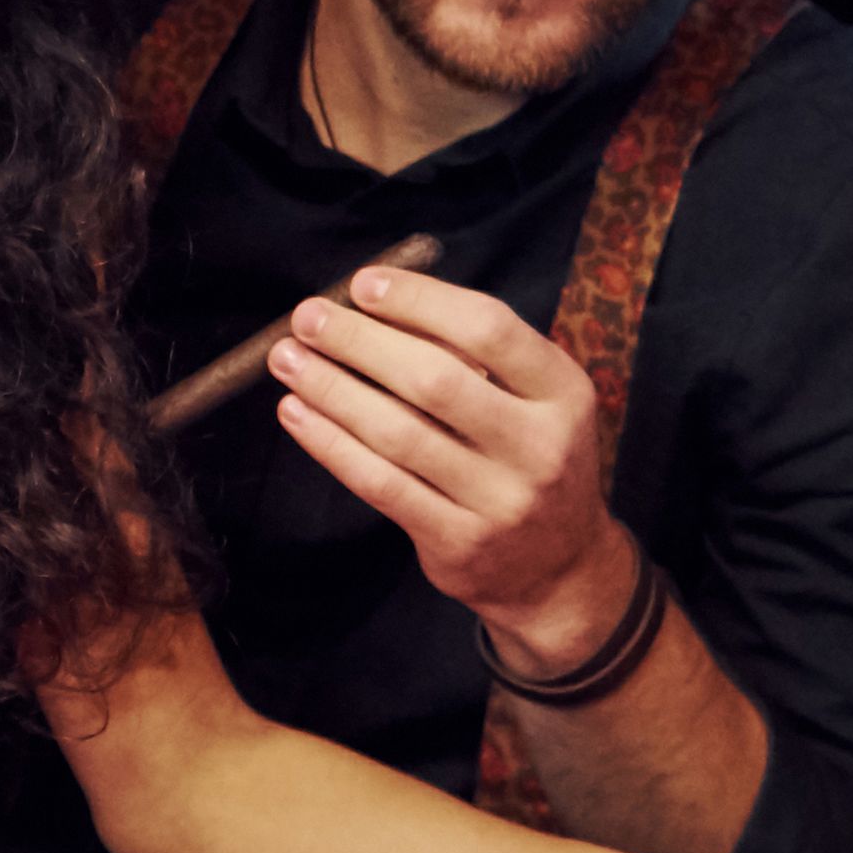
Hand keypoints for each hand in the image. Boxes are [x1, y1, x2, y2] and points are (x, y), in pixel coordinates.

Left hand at [263, 267, 625, 660]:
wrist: (559, 567)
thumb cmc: (528, 457)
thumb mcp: (531, 398)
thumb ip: (470, 353)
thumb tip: (374, 303)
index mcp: (563, 392)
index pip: (489, 329)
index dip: (421, 301)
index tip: (364, 284)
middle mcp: (540, 446)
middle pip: (435, 380)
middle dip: (361, 342)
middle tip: (308, 317)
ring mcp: (501, 501)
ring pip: (398, 434)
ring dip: (332, 389)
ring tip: (288, 359)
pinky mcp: (459, 543)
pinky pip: (381, 484)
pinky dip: (331, 444)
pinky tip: (298, 413)